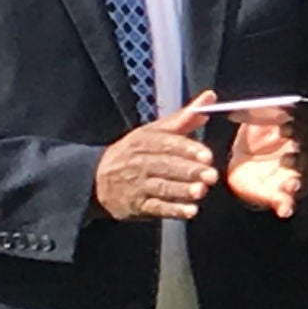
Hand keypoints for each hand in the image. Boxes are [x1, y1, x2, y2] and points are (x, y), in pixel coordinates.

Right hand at [93, 94, 219, 222]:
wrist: (96, 179)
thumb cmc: (134, 152)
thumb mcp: (154, 132)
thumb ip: (184, 118)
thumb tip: (210, 97)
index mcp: (144, 141)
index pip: (166, 144)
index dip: (187, 149)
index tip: (207, 155)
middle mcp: (139, 162)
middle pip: (165, 166)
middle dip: (189, 171)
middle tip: (211, 175)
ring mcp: (136, 185)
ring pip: (161, 187)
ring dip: (182, 190)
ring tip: (201, 191)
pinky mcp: (136, 206)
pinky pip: (155, 208)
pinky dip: (173, 210)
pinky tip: (190, 211)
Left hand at [222, 103, 307, 218]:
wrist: (242, 164)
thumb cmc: (253, 137)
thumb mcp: (251, 120)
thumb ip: (251, 113)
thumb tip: (239, 106)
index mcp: (296, 131)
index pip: (304, 127)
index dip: (297, 128)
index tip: (284, 129)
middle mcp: (300, 153)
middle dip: (300, 157)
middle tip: (287, 159)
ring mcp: (293, 175)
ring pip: (303, 179)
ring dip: (298, 182)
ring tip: (289, 185)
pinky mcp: (282, 194)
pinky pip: (289, 201)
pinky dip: (288, 205)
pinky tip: (284, 209)